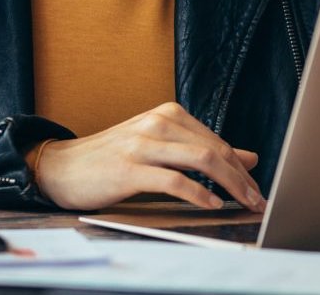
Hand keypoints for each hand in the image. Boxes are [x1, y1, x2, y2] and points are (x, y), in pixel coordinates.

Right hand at [33, 102, 264, 212]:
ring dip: (229, 185)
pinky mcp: (129, 169)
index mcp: (168, 114)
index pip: (217, 141)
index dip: (241, 168)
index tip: (257, 189)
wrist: (61, 166)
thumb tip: (249, 158)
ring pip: (201, 160)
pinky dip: (198, 193)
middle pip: (215, 149)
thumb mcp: (161, 147)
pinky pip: (174, 180)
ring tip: (243, 203)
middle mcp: (158, 123)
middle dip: (242, 178)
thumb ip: (201, 150)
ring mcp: (143, 144)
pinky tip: (211, 204)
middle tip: (258, 200)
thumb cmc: (112, 159)